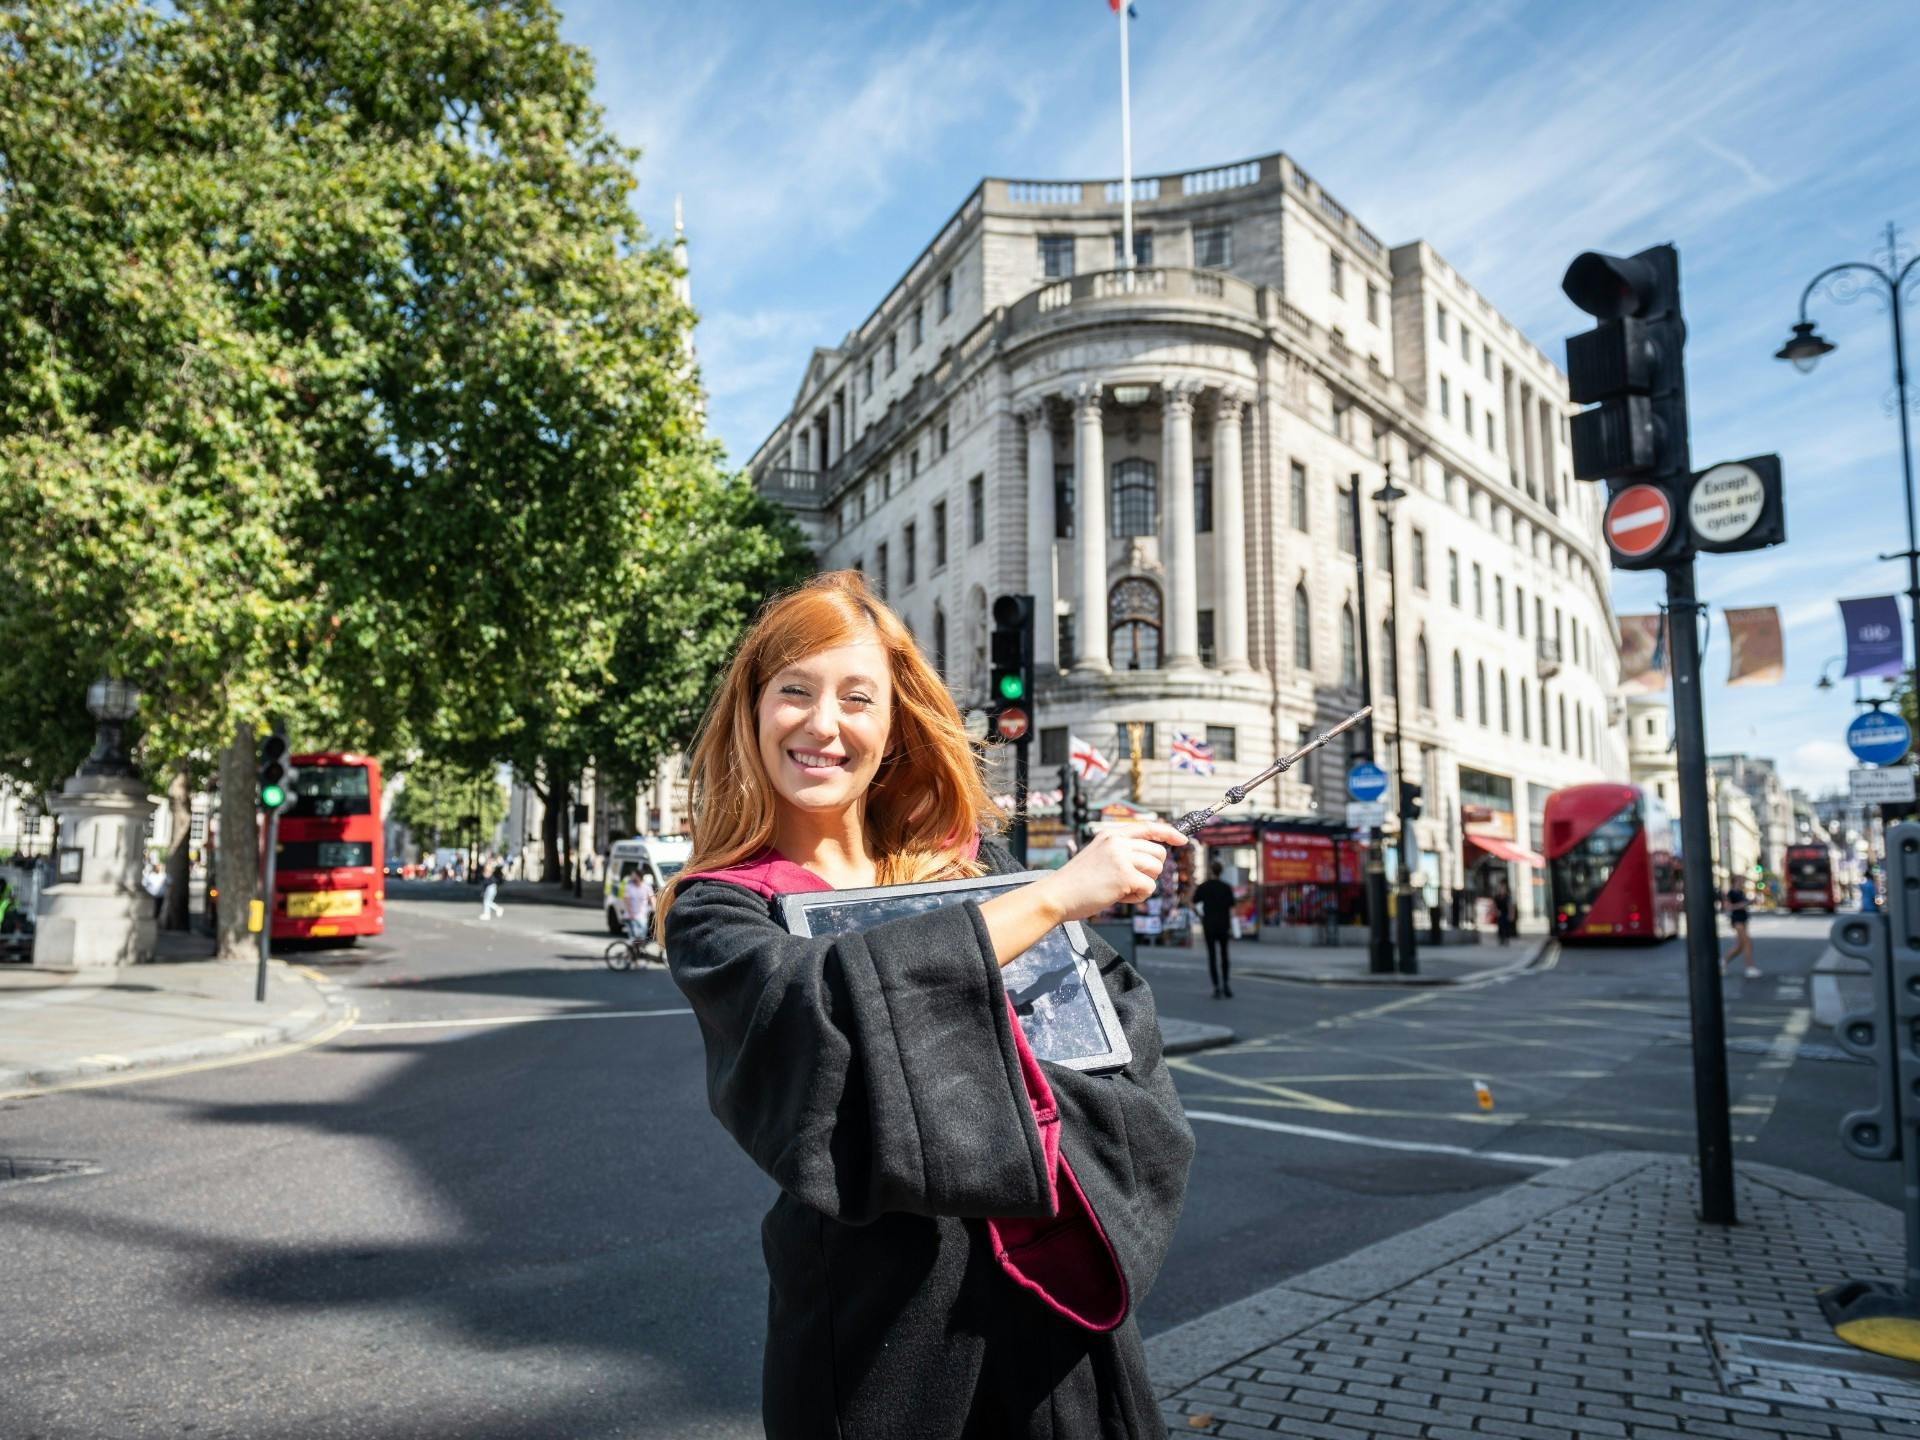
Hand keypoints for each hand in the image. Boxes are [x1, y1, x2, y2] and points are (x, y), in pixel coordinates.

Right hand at [1039, 821, 1187, 921]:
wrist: (1057, 894)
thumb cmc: (1077, 881)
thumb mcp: (1098, 854)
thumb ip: (1122, 850)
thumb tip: (1153, 856)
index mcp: (1111, 834)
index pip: (1148, 827)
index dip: (1169, 833)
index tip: (1182, 841)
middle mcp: (1117, 842)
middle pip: (1158, 853)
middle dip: (1151, 870)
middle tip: (1129, 881)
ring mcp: (1121, 858)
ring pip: (1156, 870)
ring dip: (1144, 884)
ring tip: (1120, 889)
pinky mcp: (1125, 876)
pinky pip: (1149, 887)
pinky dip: (1138, 896)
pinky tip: (1119, 897)